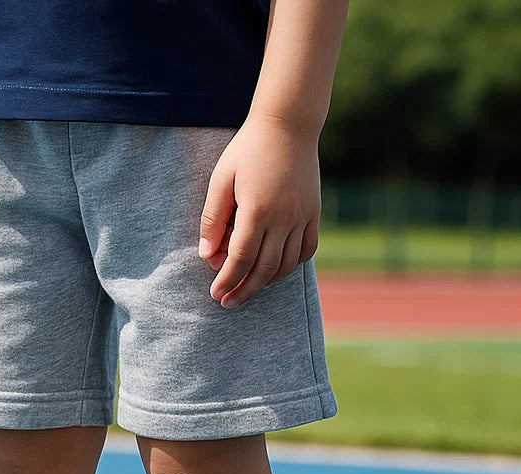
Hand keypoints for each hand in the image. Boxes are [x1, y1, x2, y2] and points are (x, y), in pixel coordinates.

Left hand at [198, 112, 320, 308]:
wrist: (288, 124)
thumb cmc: (248, 150)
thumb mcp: (221, 180)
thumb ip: (212, 219)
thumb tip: (206, 255)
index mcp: (258, 210)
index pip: (240, 258)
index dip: (227, 280)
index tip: (215, 294)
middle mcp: (284, 218)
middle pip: (264, 269)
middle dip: (244, 290)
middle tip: (228, 303)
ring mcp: (303, 216)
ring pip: (287, 264)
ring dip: (267, 282)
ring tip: (249, 288)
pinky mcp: (314, 213)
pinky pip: (307, 250)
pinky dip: (292, 265)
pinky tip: (276, 270)